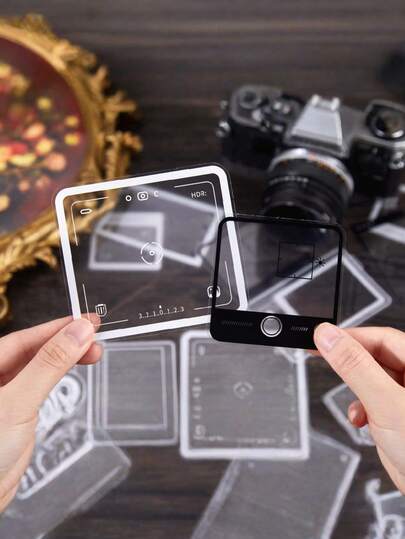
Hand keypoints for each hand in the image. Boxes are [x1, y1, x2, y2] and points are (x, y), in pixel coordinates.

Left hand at [0, 316, 101, 511]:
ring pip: (39, 367)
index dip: (58, 327)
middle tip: (95, 337)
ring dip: (66, 358)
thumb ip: (48, 365)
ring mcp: (5, 398)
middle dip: (66, 342)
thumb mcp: (18, 401)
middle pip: (33, 350)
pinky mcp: (15, 416)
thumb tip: (77, 333)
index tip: (87, 322)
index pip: (24, 338)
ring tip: (92, 353)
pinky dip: (59, 377)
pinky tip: (71, 371)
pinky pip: (40, 387)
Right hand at [314, 323, 404, 492]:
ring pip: (373, 380)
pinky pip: (374, 402)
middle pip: (376, 357)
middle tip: (322, 357)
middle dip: (350, 364)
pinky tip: (360, 421)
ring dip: (355, 391)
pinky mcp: (398, 419)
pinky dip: (362, 409)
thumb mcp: (385, 403)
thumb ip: (355, 366)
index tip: (321, 338)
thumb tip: (328, 337)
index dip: (350, 336)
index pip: (382, 338)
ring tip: (350, 400)